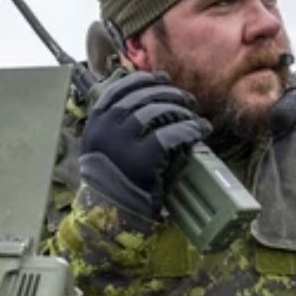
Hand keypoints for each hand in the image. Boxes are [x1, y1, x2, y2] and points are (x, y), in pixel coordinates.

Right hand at [79, 72, 210, 223]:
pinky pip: (171, 134)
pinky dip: (189, 129)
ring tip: (194, 116)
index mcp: (96, 123)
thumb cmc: (112, 181)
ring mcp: (123, 144)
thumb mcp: (102, 147)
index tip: (162, 80)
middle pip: (142, 96)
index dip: (144, 80)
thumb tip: (145, 97)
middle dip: (169, 93)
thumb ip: (114, 124)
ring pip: (157, 112)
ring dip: (181, 110)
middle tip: (186, 99)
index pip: (119, 89)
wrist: (110, 216)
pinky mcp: (143, 160)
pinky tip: (200, 130)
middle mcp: (106, 130)